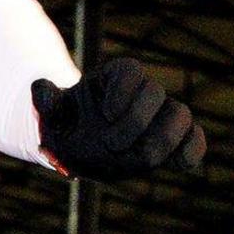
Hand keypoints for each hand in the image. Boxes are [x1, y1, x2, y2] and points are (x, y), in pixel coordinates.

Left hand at [34, 58, 205, 179]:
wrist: (79, 145)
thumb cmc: (66, 125)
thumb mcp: (52, 116)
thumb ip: (47, 102)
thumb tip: (39, 88)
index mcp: (114, 79)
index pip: (130, 70)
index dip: (123, 90)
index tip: (106, 113)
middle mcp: (142, 93)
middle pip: (156, 93)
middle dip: (135, 121)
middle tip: (111, 144)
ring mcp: (161, 117)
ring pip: (181, 115)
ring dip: (164, 138)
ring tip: (142, 157)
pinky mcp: (175, 140)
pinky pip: (194, 139)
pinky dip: (191, 150)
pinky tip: (177, 163)